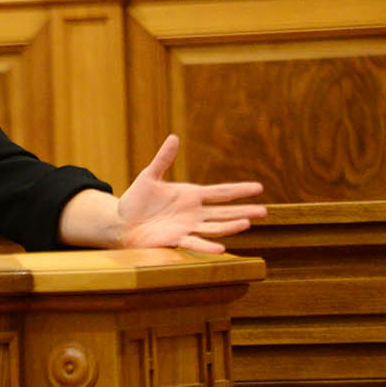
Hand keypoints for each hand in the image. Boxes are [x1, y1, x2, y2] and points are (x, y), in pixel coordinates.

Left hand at [114, 135, 266, 253]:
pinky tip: (221, 248)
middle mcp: (194, 212)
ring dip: (230, 226)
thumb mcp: (149, 176)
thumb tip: (174, 137)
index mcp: (191, 195)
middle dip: (244, 211)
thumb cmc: (136, 199)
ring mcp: (187, 227)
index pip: (221, 192)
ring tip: (247, 223)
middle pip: (224, 212)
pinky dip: (207, 246)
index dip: (239, 190)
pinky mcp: (176, 239)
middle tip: (264, 211)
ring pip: (214, 227)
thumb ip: (163, 159)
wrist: (121, 221)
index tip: (259, 187)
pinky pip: (195, 243)